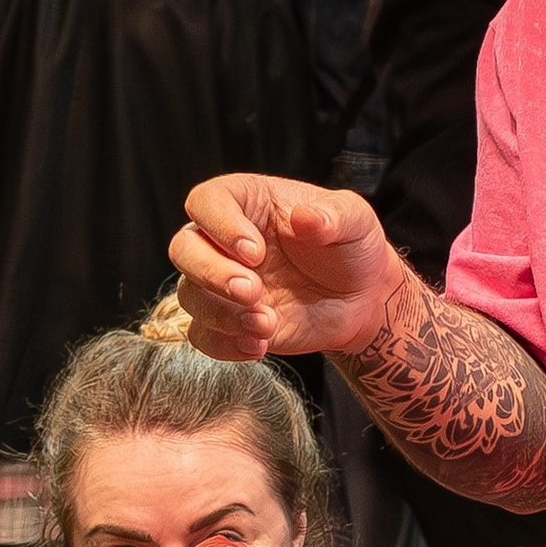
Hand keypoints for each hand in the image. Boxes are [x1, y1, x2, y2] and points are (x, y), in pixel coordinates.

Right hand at [171, 174, 396, 360]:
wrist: (362, 297)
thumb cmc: (352, 246)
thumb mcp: (356, 221)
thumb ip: (334, 216)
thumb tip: (306, 217)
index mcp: (247, 203)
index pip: (206, 202)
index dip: (220, 225)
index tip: (255, 251)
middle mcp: (224, 242)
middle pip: (183, 249)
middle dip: (211, 273)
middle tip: (253, 291)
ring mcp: (222, 283)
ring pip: (188, 295)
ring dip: (222, 314)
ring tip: (267, 323)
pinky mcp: (229, 321)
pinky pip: (202, 335)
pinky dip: (224, 344)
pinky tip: (258, 344)